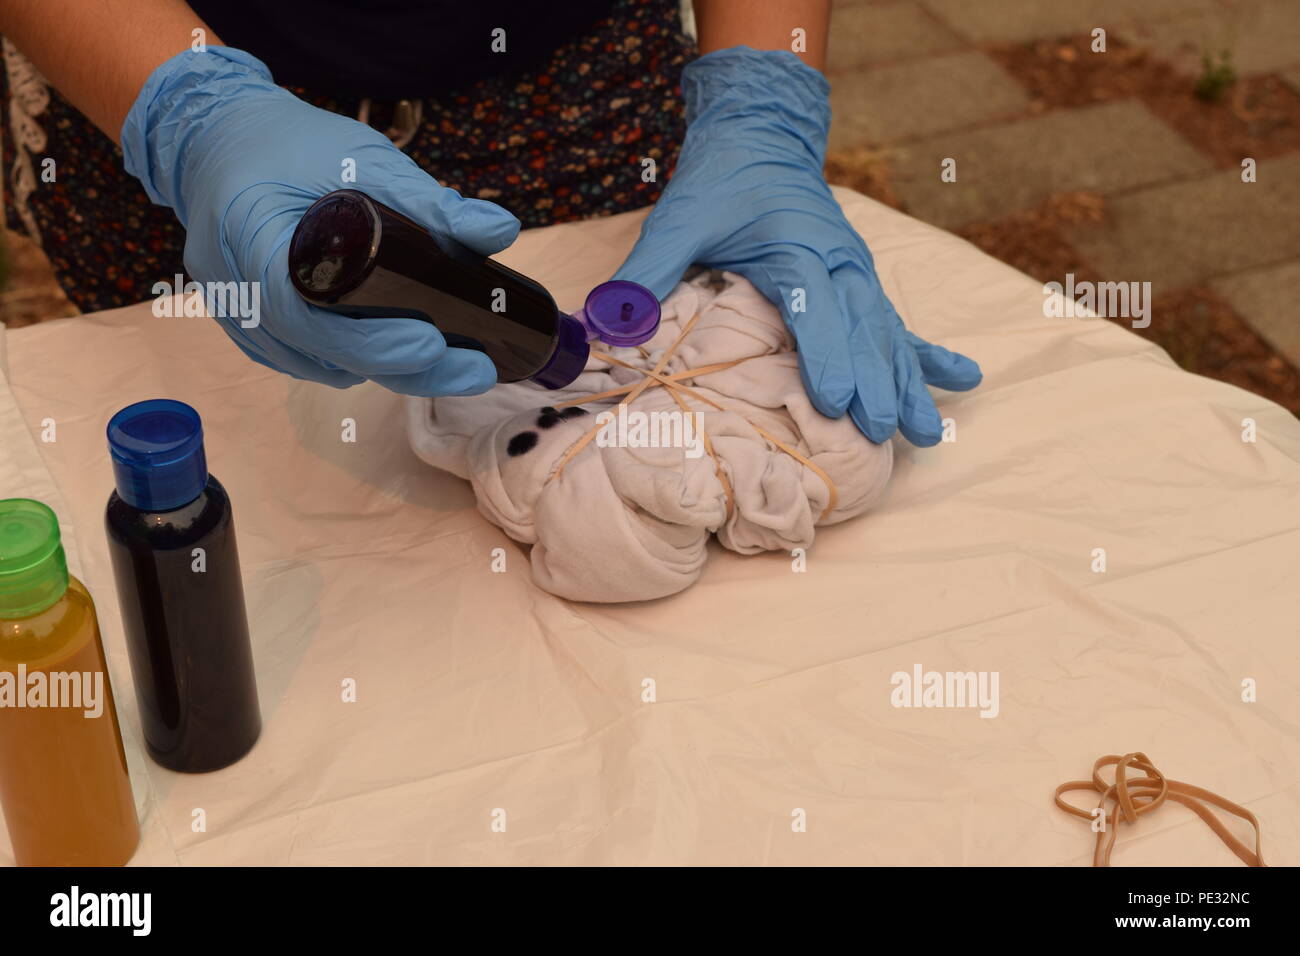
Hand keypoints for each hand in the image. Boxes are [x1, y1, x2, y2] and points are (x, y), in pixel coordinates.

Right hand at [121, 47, 518, 395]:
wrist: (218, 141)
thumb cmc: (289, 144)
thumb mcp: (360, 158)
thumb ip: (429, 199)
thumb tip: (501, 231)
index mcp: (249, 238)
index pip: (306, 312)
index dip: (369, 338)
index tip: (431, 342)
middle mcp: (236, 291)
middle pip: (324, 354)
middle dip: (406, 370)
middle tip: (478, 370)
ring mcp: (240, 317)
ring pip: (322, 366)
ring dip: (386, 371)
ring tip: (457, 363)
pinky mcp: (253, 328)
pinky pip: (311, 360)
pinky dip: (358, 361)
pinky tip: (406, 355)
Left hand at [613, 47, 981, 445]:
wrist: (762, 137)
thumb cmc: (720, 180)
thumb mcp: (679, 216)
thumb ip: (648, 270)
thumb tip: (609, 325)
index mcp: (796, 245)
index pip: (815, 305)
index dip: (828, 353)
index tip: (837, 399)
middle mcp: (838, 261)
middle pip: (862, 327)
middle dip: (874, 383)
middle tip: (881, 434)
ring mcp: (856, 272)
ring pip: (888, 332)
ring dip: (907, 382)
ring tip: (926, 431)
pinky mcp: (861, 281)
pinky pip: (900, 322)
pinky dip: (928, 354)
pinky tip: (963, 381)